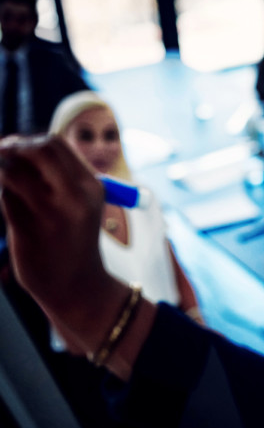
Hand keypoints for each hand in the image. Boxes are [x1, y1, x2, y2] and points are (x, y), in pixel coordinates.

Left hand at [0, 136, 130, 355]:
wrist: (78, 286)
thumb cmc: (73, 241)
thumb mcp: (79, 205)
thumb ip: (57, 177)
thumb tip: (14, 147)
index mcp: (90, 186)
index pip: (53, 144)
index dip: (26, 141)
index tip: (12, 149)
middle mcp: (74, 195)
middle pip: (36, 149)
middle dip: (9, 148)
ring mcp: (52, 212)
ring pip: (12, 172)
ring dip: (0, 172)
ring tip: (2, 184)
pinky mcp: (29, 229)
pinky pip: (3, 198)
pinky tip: (5, 204)